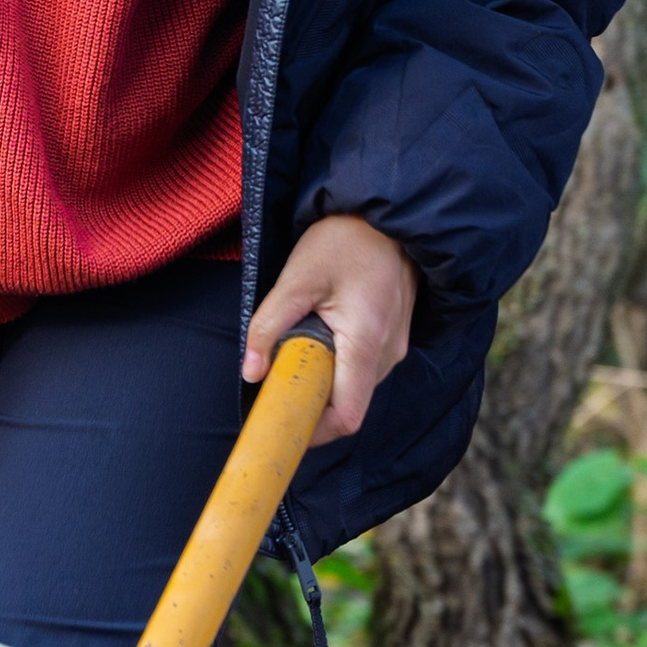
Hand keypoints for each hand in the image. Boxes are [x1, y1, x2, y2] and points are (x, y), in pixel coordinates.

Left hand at [244, 214, 417, 443]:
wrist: (386, 214)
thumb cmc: (343, 239)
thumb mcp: (296, 278)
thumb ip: (268, 325)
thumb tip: (249, 372)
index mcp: (367, 341)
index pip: (347, 416)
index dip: (314, 432)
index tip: (283, 424)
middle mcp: (390, 351)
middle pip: (350, 404)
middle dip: (314, 401)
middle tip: (280, 379)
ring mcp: (397, 345)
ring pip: (357, 387)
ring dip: (326, 380)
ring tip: (301, 347)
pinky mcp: (396, 336)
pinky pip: (366, 368)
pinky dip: (340, 365)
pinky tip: (322, 336)